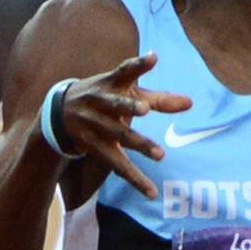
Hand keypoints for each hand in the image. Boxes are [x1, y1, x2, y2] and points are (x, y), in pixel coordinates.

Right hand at [56, 53, 190, 198]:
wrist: (59, 114)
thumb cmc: (105, 98)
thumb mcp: (127, 93)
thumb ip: (159, 99)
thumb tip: (191, 103)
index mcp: (111, 84)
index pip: (124, 70)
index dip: (138, 65)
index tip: (153, 58)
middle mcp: (101, 103)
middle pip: (116, 105)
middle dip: (128, 107)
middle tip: (145, 109)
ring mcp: (96, 126)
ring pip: (119, 137)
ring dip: (139, 145)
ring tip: (160, 154)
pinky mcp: (96, 147)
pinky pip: (117, 165)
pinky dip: (135, 179)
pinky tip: (151, 191)